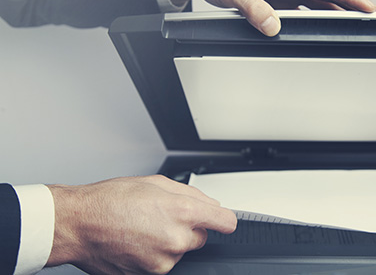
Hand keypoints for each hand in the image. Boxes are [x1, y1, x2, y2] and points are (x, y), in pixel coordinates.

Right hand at [46, 175, 236, 273]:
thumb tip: (210, 204)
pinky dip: (155, 254)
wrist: (79, 224)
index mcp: (182, 211)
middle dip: (189, 228)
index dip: (224, 219)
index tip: (221, 220)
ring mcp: (163, 261)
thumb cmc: (110, 200)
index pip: (225, 222)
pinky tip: (137, 241)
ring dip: (170, 242)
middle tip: (163, 217)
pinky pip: (163, 263)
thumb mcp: (155, 183)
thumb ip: (191, 193)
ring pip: (181, 251)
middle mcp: (176, 239)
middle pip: (201, 237)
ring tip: (144, 228)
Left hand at [160, 0, 375, 36]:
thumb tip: (273, 27)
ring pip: (311, 2)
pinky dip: (309, 17)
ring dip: (329, 12)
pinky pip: (296, 7)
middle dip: (346, 5)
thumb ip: (252, 9)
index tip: (367, 5)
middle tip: (367, 18)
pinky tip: (313, 27)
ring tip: (347, 25)